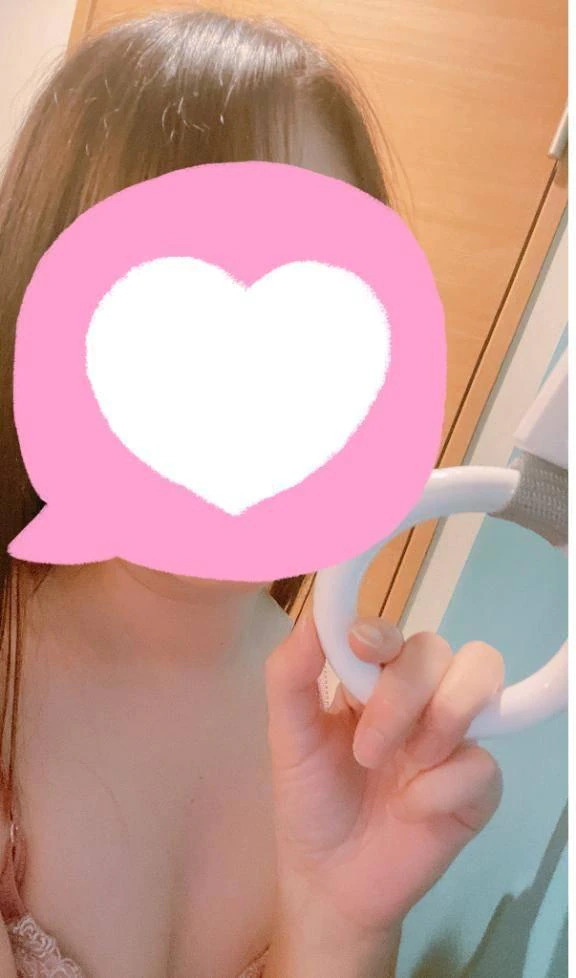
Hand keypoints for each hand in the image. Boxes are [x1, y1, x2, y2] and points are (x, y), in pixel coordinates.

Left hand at [264, 614, 503, 946]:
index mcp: (374, 682)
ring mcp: (452, 738)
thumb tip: (312, 617)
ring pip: (479, 679)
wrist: (329, 882)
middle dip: (401, 694)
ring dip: (438, 719)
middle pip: (437, 651)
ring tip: (398, 769)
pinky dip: (443, 786)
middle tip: (366, 750)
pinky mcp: (477, 786)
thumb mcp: (288, 736)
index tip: (360, 645)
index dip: (382, 632)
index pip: (393, 634)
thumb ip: (291, 674)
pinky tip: (412, 810)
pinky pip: (483, 763)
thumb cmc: (310, 801)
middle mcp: (419, 699)